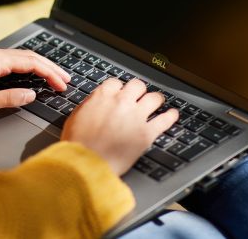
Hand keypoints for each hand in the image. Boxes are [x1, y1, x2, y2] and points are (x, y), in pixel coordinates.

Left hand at [0, 48, 70, 118]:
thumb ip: (9, 99)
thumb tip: (31, 96)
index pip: (29, 63)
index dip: (49, 73)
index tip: (62, 84)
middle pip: (27, 56)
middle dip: (49, 67)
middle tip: (66, 78)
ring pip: (19, 57)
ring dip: (38, 65)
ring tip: (54, 75)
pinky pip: (9, 60)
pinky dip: (25, 66)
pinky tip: (31, 73)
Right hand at [61, 78, 178, 175]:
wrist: (86, 164)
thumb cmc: (77, 145)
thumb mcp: (75, 118)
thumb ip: (89, 106)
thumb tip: (96, 103)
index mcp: (102, 97)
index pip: (116, 83)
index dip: (120, 88)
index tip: (121, 93)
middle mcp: (121, 102)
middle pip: (138, 85)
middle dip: (139, 91)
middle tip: (139, 96)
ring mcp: (136, 117)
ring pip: (154, 98)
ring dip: (156, 100)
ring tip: (157, 102)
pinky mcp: (146, 134)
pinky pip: (165, 120)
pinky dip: (171, 116)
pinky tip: (173, 115)